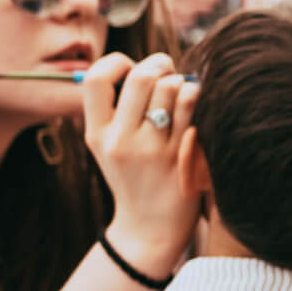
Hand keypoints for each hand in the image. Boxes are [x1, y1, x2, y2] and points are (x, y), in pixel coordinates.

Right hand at [81, 52, 202, 275]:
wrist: (149, 228)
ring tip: (182, 92)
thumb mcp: (107, 148)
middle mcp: (120, 141)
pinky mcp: (181, 156)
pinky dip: (196, 94)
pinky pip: (192, 105)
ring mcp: (151, 150)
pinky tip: (195, 103)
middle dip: (158, 63)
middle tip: (167, 71)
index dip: (117, 62)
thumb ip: (115, 111)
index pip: (95, 79)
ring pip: (170, 87)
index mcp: (96, 135)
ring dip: (180, 81)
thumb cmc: (134, 178)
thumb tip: (140, 65)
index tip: (131, 69)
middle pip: (139, 77)